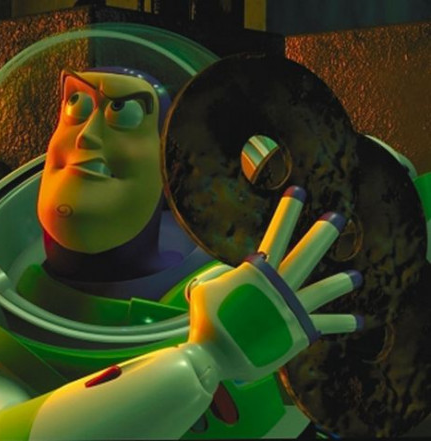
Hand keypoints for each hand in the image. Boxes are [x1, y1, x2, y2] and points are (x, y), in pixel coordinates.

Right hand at [185, 186, 362, 382]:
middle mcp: (279, 286)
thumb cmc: (204, 320)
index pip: (277, 234)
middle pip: (305, 254)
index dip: (288, 212)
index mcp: (257, 272)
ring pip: (323, 290)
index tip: (298, 191)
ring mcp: (291, 309)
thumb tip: (228, 274)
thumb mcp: (203, 289)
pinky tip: (359, 319)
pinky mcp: (299, 332)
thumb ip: (218, 276)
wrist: (213, 354)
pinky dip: (341, 322)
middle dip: (322, 234)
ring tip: (356, 277)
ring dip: (340, 282)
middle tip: (337, 217)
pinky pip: (325, 325)